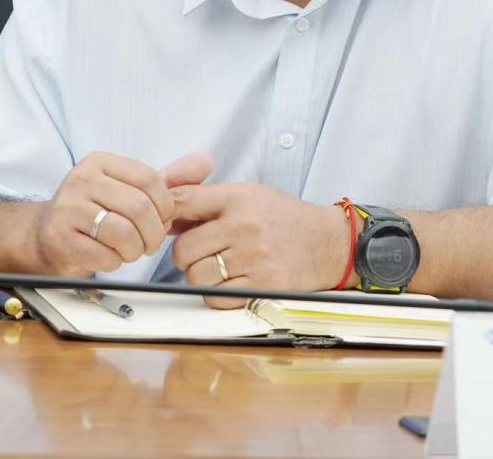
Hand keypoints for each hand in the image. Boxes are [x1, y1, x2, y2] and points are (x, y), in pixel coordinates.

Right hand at [32, 151, 212, 274]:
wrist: (46, 235)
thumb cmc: (97, 212)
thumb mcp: (131, 189)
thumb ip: (169, 178)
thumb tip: (206, 162)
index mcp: (101, 162)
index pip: (150, 180)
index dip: (166, 206)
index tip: (163, 220)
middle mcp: (81, 180)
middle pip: (139, 207)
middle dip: (153, 233)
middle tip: (149, 243)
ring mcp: (67, 208)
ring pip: (123, 233)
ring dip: (135, 250)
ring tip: (130, 250)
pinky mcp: (60, 238)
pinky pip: (105, 255)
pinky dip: (115, 262)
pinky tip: (108, 256)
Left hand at [169, 182, 351, 308]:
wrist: (327, 242)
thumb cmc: (284, 218)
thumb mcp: (247, 195)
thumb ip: (207, 200)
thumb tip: (165, 214)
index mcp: (238, 198)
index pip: (184, 200)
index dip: (166, 214)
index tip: (165, 224)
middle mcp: (244, 226)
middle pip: (184, 249)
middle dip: (186, 255)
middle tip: (201, 253)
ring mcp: (254, 258)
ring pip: (197, 276)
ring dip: (201, 276)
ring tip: (219, 268)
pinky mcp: (263, 286)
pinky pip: (216, 298)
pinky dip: (217, 294)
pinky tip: (231, 283)